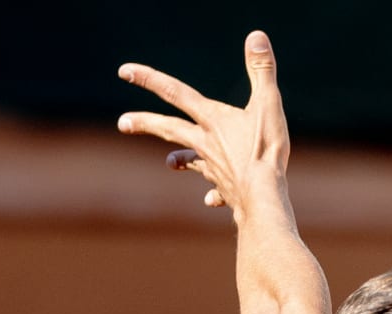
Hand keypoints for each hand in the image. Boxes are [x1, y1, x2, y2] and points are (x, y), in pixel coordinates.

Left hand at [117, 30, 293, 223]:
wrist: (263, 198)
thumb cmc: (265, 151)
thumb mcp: (268, 104)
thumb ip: (262, 70)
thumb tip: (257, 36)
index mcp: (212, 120)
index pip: (175, 92)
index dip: (149, 79)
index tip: (123, 71)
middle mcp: (206, 143)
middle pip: (170, 129)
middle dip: (145, 123)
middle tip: (122, 123)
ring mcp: (215, 169)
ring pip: (192, 161)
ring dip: (180, 160)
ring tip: (169, 163)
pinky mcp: (229, 191)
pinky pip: (219, 191)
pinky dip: (216, 193)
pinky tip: (212, 198)